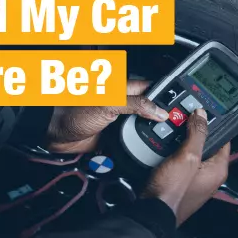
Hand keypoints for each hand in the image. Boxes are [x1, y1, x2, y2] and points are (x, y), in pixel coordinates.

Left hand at [45, 80, 168, 153]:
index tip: (184, 103)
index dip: (167, 94)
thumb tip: (159, 110)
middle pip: (150, 109)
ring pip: (143, 127)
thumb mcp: (108, 102)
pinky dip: (139, 147)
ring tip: (167, 139)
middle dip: (163, 117)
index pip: (152, 87)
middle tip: (179, 125)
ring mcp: (118, 121)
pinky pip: (131, 142)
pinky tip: (148, 150)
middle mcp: (123, 104)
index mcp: (123, 88)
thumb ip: (135, 104)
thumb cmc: (73, 110)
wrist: (53, 133)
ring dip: (152, 134)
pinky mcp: (113, 138)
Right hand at [141, 109, 230, 225]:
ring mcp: (194, 179)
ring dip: (180, 140)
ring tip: (171, 129)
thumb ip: (197, 134)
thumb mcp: (188, 157)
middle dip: (194, 131)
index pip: (224, 138)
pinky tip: (162, 145)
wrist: (152, 211)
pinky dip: (172, 152)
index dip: (215, 123)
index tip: (204, 110)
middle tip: (183, 117)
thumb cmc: (173, 191)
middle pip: (205, 144)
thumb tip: (202, 114)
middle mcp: (209, 175)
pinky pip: (179, 161)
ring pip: (190, 151)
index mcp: (218, 169)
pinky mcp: (180, 181)